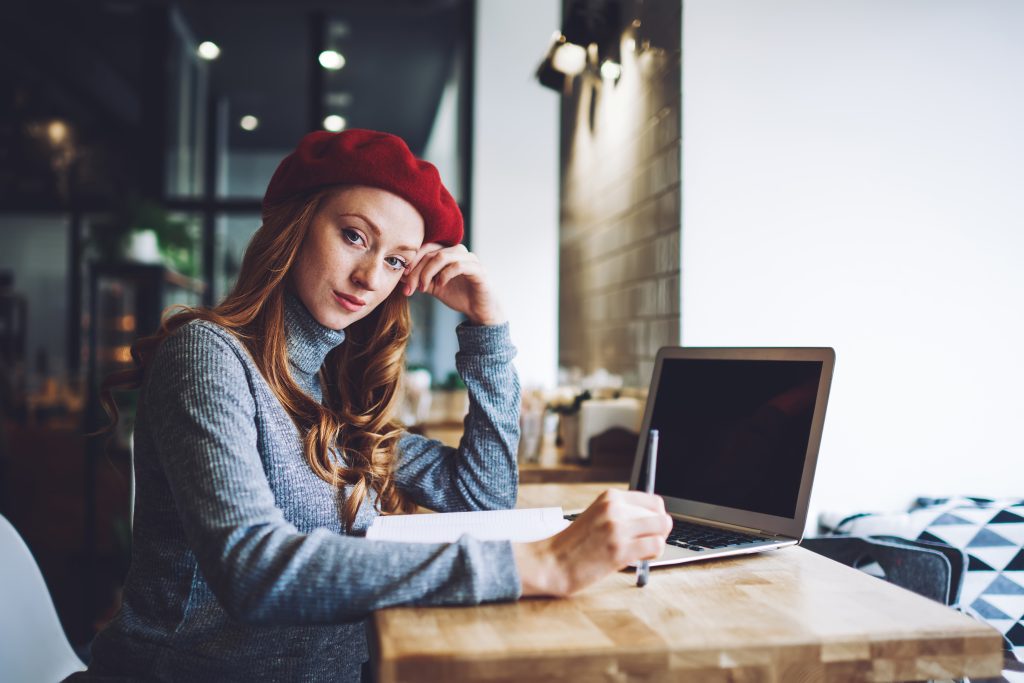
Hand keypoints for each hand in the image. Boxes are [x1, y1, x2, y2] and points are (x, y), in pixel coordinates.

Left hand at [401, 243, 505, 324]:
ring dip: (428, 273)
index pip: (425, 249)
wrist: (479, 309)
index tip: (402, 276)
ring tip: (423, 288)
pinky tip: (440, 285)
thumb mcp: (434, 287)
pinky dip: (445, 275)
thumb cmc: (458, 295)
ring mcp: (470, 259)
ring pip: (443, 256)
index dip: (412, 261)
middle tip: (409, 287)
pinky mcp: (478, 270)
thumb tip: (400, 275)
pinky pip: (458, 265)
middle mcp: (459, 251)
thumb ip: (420, 279)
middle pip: (431, 253)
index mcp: (448, 252)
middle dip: (417, 271)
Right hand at [512, 489, 672, 596]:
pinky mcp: (619, 549)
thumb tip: (652, 521)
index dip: (655, 518)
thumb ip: (621, 515)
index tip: (648, 530)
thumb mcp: (597, 516)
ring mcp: (617, 528)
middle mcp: (615, 508)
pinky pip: (656, 546)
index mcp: (610, 497)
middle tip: (645, 543)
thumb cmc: (574, 545)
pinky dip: (653, 555)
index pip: (653, 502)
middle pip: (661, 515)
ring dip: (658, 543)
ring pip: (662, 528)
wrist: (551, 562)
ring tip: (642, 552)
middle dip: (658, 532)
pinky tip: (640, 559)